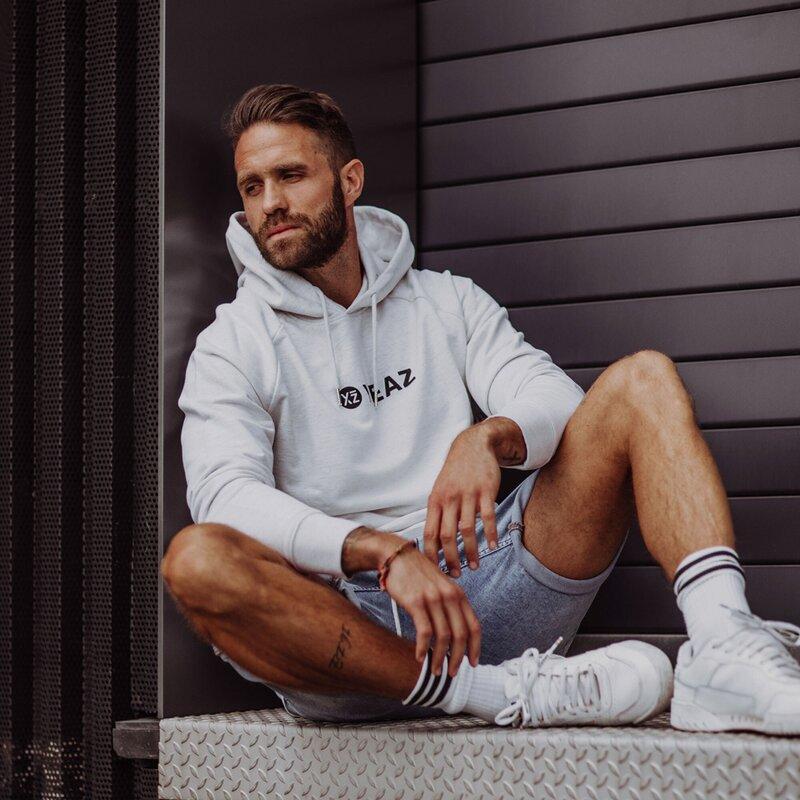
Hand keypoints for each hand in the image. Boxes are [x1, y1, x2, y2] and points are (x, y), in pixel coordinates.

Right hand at [383, 547, 480, 675]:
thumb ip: (450, 604)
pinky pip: (424, 631)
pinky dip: (423, 648)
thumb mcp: (441, 585)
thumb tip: (455, 632)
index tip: (472, 663)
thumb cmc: (417, 573)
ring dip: (440, 657)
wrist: (396, 556)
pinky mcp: (416, 601)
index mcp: (458, 593)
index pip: (474, 625)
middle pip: (461, 634)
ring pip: (443, 636)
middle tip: (452, 673)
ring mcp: (433, 598)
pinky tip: (419, 657)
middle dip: (458, 658)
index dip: (475, 647)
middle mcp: (449, 595)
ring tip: (435, 670)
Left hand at [424, 426, 500, 575]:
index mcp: (435, 500)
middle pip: (447, 536)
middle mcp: (449, 498)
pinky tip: (492, 546)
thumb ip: (437, 513)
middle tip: (456, 574)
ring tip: (475, 565)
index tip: (436, 570)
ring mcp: (468, 494)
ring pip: (467, 530)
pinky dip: (489, 534)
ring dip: (471, 551)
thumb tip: (432, 543)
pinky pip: (487, 517)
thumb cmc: (455, 473)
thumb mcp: (440, 490)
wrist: (473, 446)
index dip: (432, 554)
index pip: (429, 533)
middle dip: (451, 559)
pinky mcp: (486, 491)